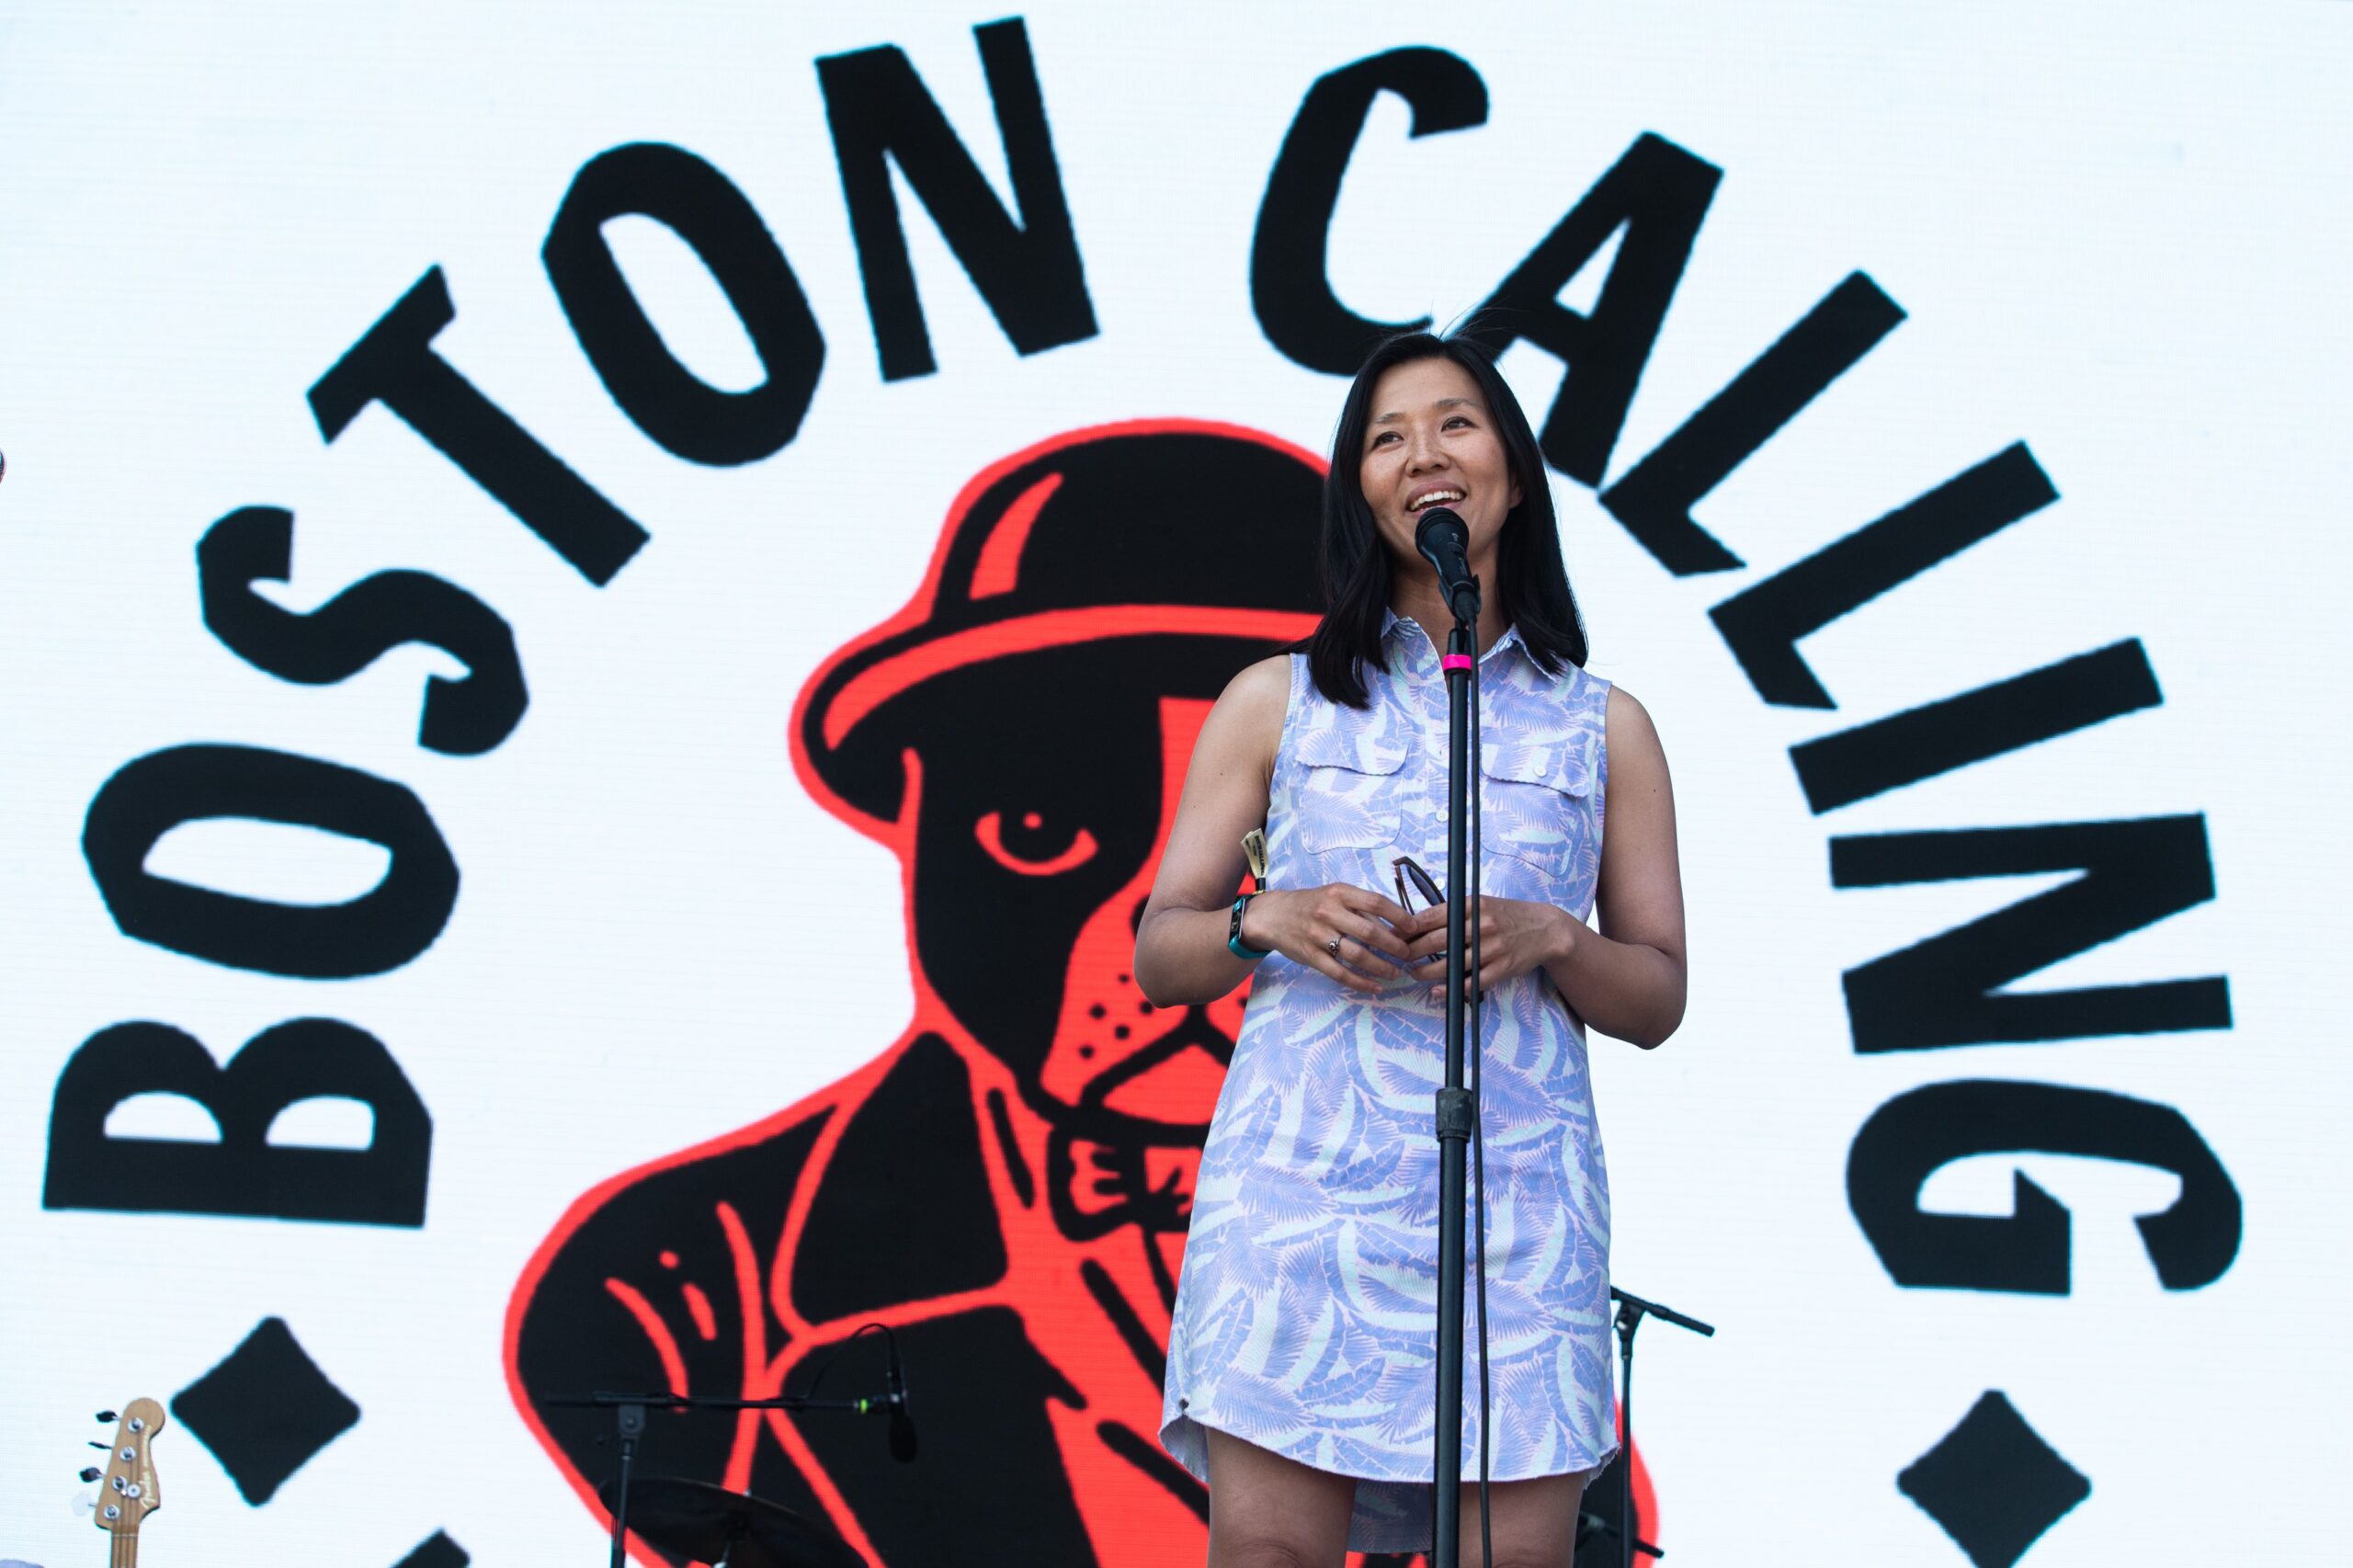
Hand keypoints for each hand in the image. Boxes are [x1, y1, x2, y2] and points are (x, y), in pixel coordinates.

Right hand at [1241, 883, 1417, 993]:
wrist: (1273, 916)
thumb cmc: (1311, 904)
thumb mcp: (1335, 896)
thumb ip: (1361, 908)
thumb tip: (1395, 926)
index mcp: (1339, 893)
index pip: (1375, 902)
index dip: (1398, 916)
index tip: (1413, 928)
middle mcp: (1328, 912)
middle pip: (1369, 931)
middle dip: (1394, 946)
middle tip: (1408, 955)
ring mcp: (1318, 936)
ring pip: (1356, 955)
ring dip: (1380, 966)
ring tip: (1394, 973)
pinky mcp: (1311, 956)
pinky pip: (1339, 973)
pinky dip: (1360, 983)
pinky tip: (1375, 987)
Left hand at [1402, 896, 1575, 999]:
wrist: (1546, 930)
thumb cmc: (1508, 915)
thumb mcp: (1481, 903)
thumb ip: (1454, 912)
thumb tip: (1417, 921)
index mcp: (1472, 905)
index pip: (1432, 916)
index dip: (1409, 928)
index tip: (1393, 936)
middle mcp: (1481, 925)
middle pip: (1437, 941)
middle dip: (1412, 951)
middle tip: (1398, 957)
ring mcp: (1492, 948)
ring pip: (1451, 964)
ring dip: (1427, 971)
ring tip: (1413, 973)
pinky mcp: (1501, 968)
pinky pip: (1471, 982)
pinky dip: (1451, 988)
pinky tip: (1437, 989)